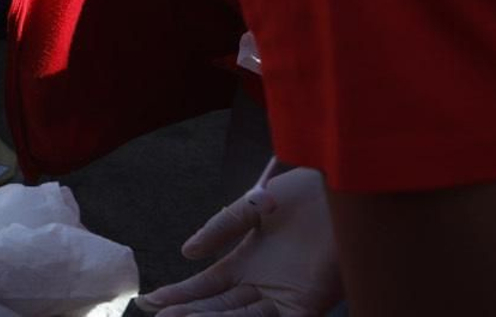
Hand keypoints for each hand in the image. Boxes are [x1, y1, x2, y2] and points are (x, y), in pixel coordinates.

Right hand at [136, 166, 342, 316]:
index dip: (178, 294)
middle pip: (217, 306)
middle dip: (188, 312)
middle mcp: (261, 285)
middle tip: (159, 316)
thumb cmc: (305, 195)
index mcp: (246, 263)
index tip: (150, 301)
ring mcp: (283, 296)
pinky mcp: (307, 304)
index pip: (204, 287)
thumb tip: (185, 252)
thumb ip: (221, 227)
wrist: (345, 191)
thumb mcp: (253, 207)